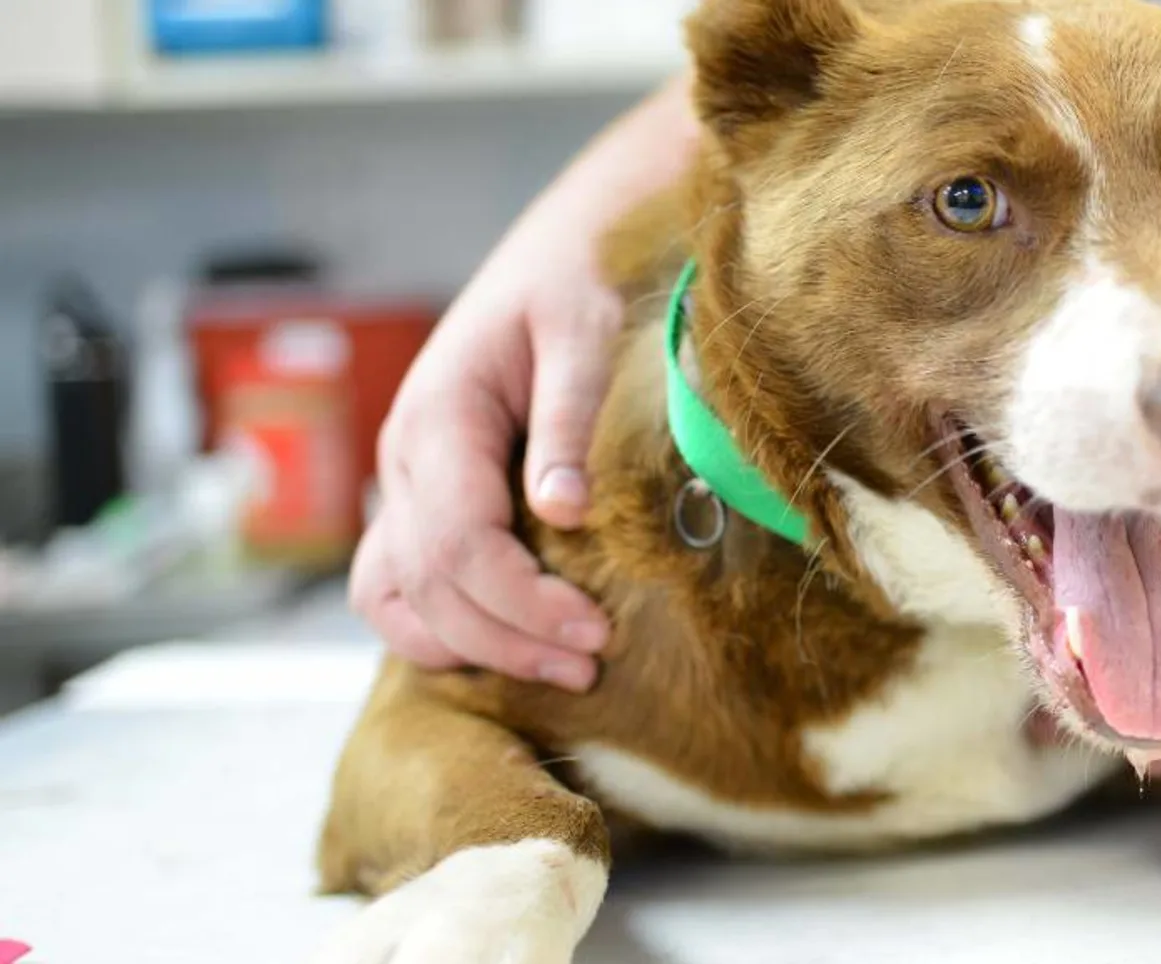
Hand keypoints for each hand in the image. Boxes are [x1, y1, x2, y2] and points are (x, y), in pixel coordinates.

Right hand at [348, 215, 621, 690]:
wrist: (556, 252)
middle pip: (427, 585)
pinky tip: (510, 648)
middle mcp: (402, 458)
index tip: (594, 633)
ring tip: (559, 669)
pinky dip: (443, 630)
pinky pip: (400, 587)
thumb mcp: (582, 333)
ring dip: (469, 649)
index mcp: (438, 418)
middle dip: (507, 640)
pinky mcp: (421, 499)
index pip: (456, 543)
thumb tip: (564, 513)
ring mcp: (401, 483)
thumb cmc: (575, 286)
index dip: (520, 603)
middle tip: (592, 665)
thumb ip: (569, 418)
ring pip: (394, 598)